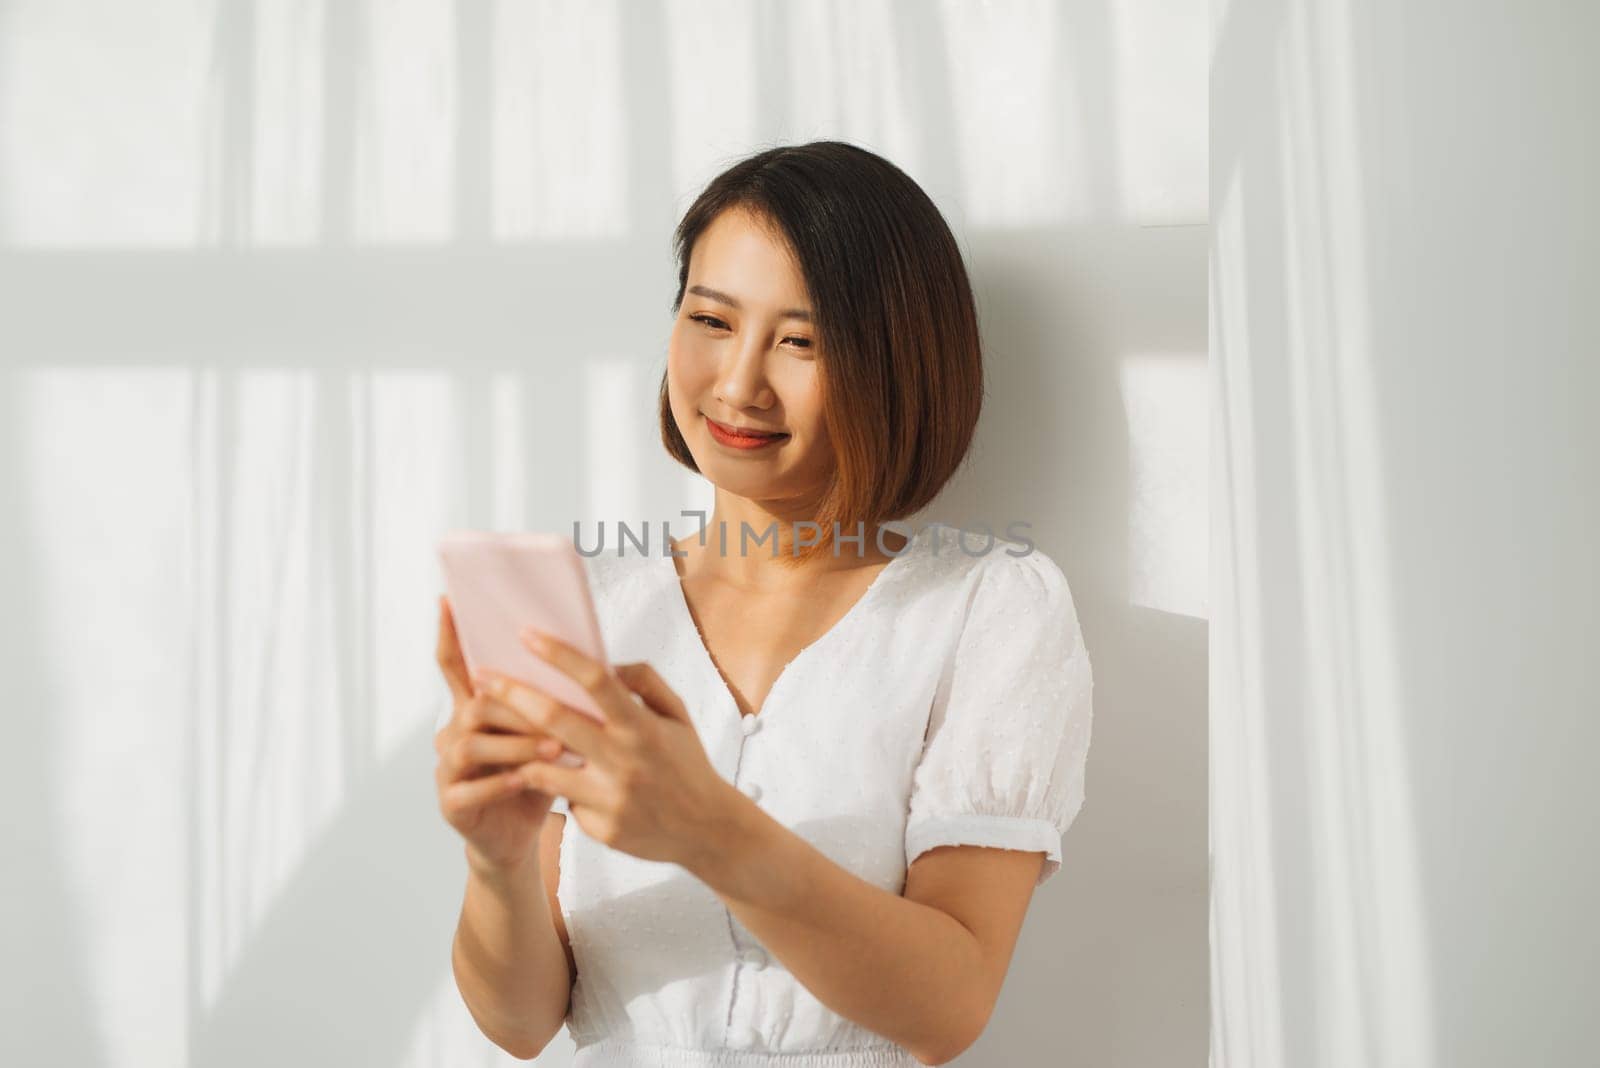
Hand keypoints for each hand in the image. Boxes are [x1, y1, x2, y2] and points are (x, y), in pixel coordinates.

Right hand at [432, 595, 567, 872]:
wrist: (517, 836)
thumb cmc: (537, 774)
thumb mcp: (546, 732)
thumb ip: (550, 699)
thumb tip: (585, 656)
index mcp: (474, 709)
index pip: (455, 664)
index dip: (449, 634)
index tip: (448, 600)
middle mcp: (453, 732)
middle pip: (474, 703)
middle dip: (514, 703)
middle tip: (554, 707)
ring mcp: (447, 768)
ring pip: (470, 742)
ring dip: (514, 742)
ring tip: (554, 747)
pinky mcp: (451, 803)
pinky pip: (470, 788)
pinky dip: (501, 781)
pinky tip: (527, 779)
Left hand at [474, 628, 737, 868]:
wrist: (708, 830)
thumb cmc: (688, 764)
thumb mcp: (677, 715)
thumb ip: (643, 682)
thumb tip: (606, 665)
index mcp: (642, 727)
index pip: (595, 680)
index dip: (559, 655)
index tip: (527, 635)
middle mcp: (624, 761)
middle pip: (554, 720)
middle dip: (512, 694)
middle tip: (482, 677)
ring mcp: (610, 798)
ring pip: (544, 766)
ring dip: (517, 747)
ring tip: (497, 731)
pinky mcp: (600, 829)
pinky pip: (564, 799)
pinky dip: (558, 786)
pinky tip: (557, 782)